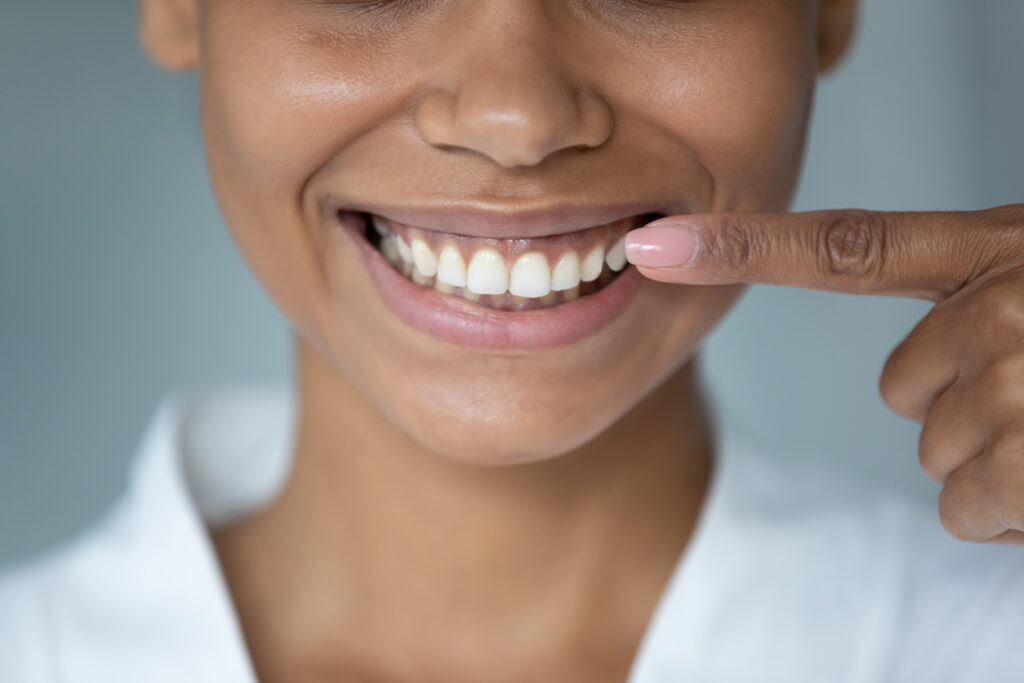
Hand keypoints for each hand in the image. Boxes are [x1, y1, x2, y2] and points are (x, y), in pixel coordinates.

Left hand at [625, 204, 1023, 544]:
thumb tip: (921, 361)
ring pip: (935, 454)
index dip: (742, 247)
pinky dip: (1013, 511)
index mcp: (995, 251)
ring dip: (996, 458)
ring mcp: (1007, 388)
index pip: (845, 247)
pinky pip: (968, 510)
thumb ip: (975, 294)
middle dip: (956, 401)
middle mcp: (992, 312)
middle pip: (900, 387)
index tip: (657, 247)